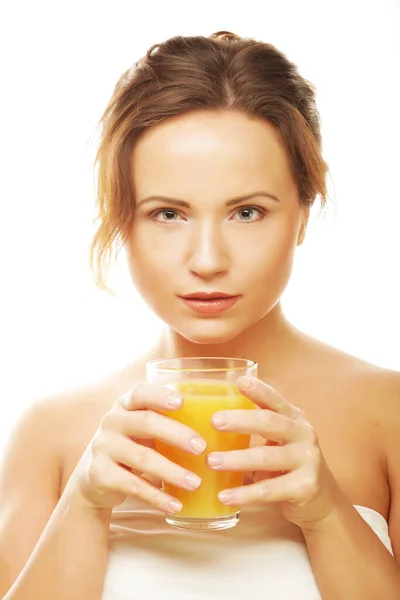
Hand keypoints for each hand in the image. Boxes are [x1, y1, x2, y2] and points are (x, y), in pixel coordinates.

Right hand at [70, 383, 205, 513]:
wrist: (95, 477)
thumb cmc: (132, 444)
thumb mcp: (142, 428)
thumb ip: (167, 421)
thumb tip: (218, 425)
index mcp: (125, 404)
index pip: (140, 392)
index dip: (160, 395)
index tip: (182, 401)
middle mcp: (111, 421)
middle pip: (145, 422)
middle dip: (176, 434)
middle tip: (202, 447)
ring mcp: (103, 447)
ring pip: (142, 458)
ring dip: (172, 472)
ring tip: (196, 483)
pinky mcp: (100, 474)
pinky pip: (134, 486)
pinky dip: (157, 497)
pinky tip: (176, 505)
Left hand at [207, 376, 340, 529]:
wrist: (321, 500)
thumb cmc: (288, 463)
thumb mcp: (278, 440)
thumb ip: (255, 428)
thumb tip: (206, 418)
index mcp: (294, 418)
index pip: (275, 399)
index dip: (258, 390)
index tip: (239, 382)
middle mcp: (303, 434)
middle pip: (270, 422)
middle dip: (241, 421)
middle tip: (214, 421)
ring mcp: (307, 460)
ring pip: (267, 457)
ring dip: (236, 459)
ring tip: (211, 461)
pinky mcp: (304, 487)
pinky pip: (269, 490)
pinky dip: (244, 494)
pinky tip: (224, 495)